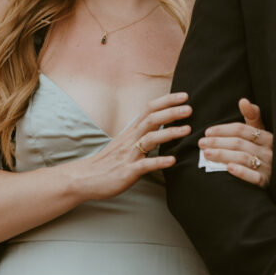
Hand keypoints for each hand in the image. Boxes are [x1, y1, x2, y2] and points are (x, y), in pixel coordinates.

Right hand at [68, 92, 192, 201]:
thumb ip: (141, 133)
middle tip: (189, 109)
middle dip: (171, 112)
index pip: (149, 109)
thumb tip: (159, 125)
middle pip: (151, 120)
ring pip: (150, 139)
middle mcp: (131, 139)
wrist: (86, 178)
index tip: (184, 96)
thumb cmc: (108, 161)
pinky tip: (173, 160)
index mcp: (131, 131)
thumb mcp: (125, 142)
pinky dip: (159, 161)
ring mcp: (129, 155)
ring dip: (170, 133)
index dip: (167, 101)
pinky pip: (145, 165)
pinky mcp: (128, 171)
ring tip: (187, 130)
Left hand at [198, 98, 272, 187]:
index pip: (242, 129)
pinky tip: (229, 168)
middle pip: (239, 143)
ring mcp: (268, 166)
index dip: (223, 130)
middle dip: (218, 142)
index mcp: (267, 137)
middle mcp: (269, 150)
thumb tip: (243, 100)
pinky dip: (242, 172)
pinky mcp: (266, 181)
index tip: (207, 132)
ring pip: (243, 157)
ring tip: (206, 154)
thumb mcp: (260, 134)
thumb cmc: (263, 152)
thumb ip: (252, 117)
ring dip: (223, 155)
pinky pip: (254, 177)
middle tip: (201, 143)